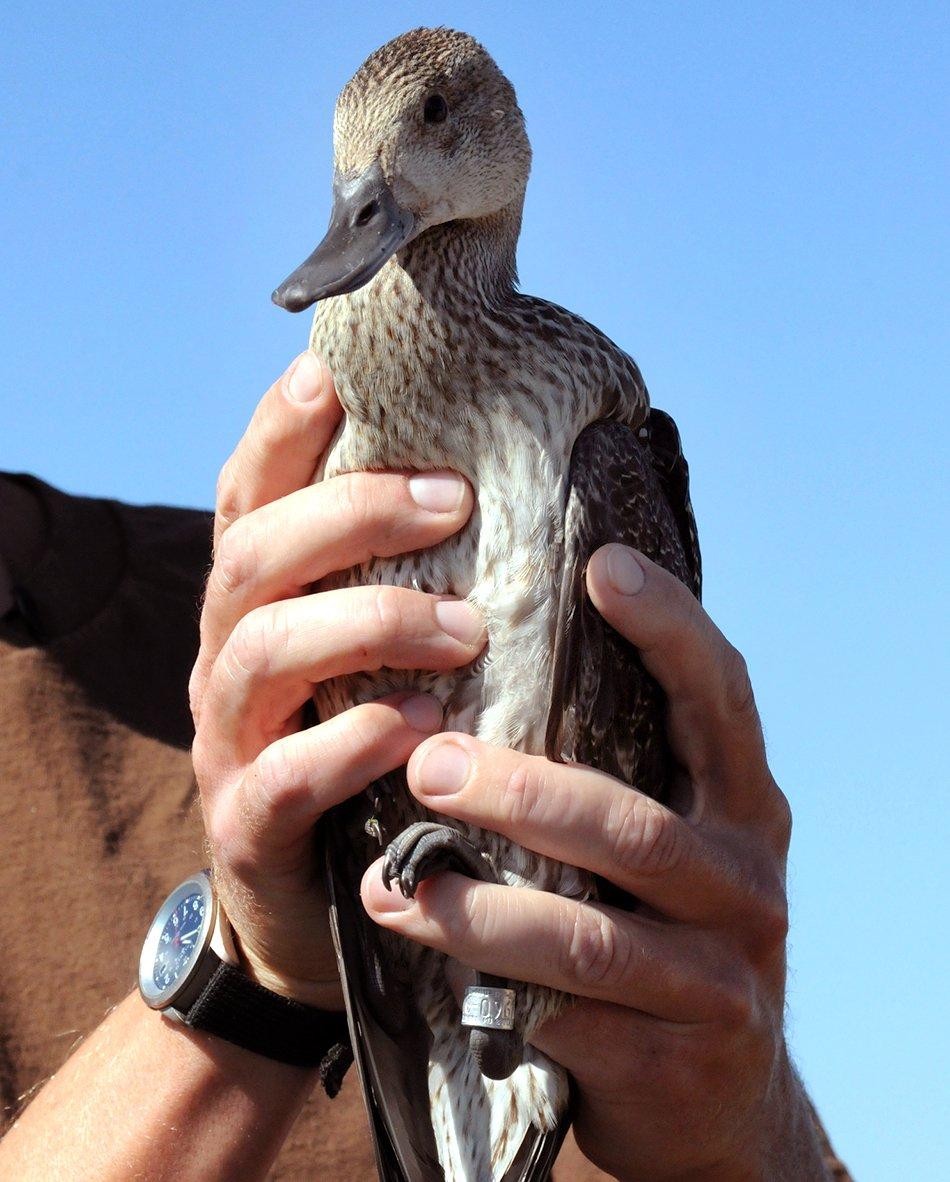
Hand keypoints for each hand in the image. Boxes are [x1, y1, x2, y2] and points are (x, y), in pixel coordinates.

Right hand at [190, 353, 482, 1007]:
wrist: (314, 906)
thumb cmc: (368, 755)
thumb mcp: (378, 660)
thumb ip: (411, 584)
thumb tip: (510, 490)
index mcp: (260, 604)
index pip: (249, 496)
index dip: (279, 432)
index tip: (333, 377)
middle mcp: (227, 657)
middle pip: (254, 557)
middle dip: (349, 514)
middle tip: (453, 500)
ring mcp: (227, 741)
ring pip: (262, 653)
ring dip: (366, 623)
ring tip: (465, 628)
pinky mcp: (248, 824)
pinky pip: (285, 775)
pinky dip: (352, 742)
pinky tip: (421, 726)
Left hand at [362, 546, 825, 1178]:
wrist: (709, 1094)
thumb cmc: (656, 925)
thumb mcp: (661, 840)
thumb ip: (619, 765)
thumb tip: (493, 652)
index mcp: (743, 801)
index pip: (721, 697)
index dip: (669, 628)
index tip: (600, 565)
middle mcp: (747, 879)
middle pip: (631, 823)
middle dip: (520, 792)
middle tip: (426, 766)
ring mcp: (720, 975)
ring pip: (588, 933)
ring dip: (479, 907)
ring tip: (390, 883)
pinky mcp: (678, 1058)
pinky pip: (567, 1017)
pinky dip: (488, 986)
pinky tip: (424, 957)